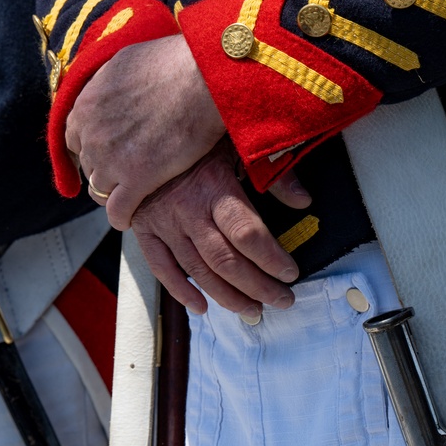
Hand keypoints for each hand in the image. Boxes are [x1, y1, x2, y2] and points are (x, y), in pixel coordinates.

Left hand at [68, 35, 225, 229]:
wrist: (202, 77)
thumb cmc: (174, 63)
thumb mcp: (127, 61)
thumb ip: (110, 81)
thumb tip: (110, 86)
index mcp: (86, 103)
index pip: (72, 136)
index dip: (88, 146)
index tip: (101, 152)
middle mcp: (92, 132)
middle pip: (87, 163)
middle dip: (103, 167)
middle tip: (123, 170)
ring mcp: (111, 158)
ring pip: (99, 188)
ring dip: (112, 192)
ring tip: (129, 194)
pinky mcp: (136, 179)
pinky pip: (117, 210)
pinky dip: (121, 216)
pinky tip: (129, 217)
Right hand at [130, 141, 303, 321]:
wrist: (142, 135)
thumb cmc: (195, 138)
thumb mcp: (236, 144)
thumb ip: (272, 173)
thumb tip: (303, 201)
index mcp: (213, 186)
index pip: (246, 234)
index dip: (271, 259)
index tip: (290, 273)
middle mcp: (188, 210)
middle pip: (226, 260)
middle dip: (258, 286)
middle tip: (282, 300)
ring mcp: (164, 223)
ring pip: (198, 270)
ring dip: (228, 296)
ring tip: (253, 310)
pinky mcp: (145, 231)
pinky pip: (162, 268)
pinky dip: (181, 291)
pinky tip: (201, 307)